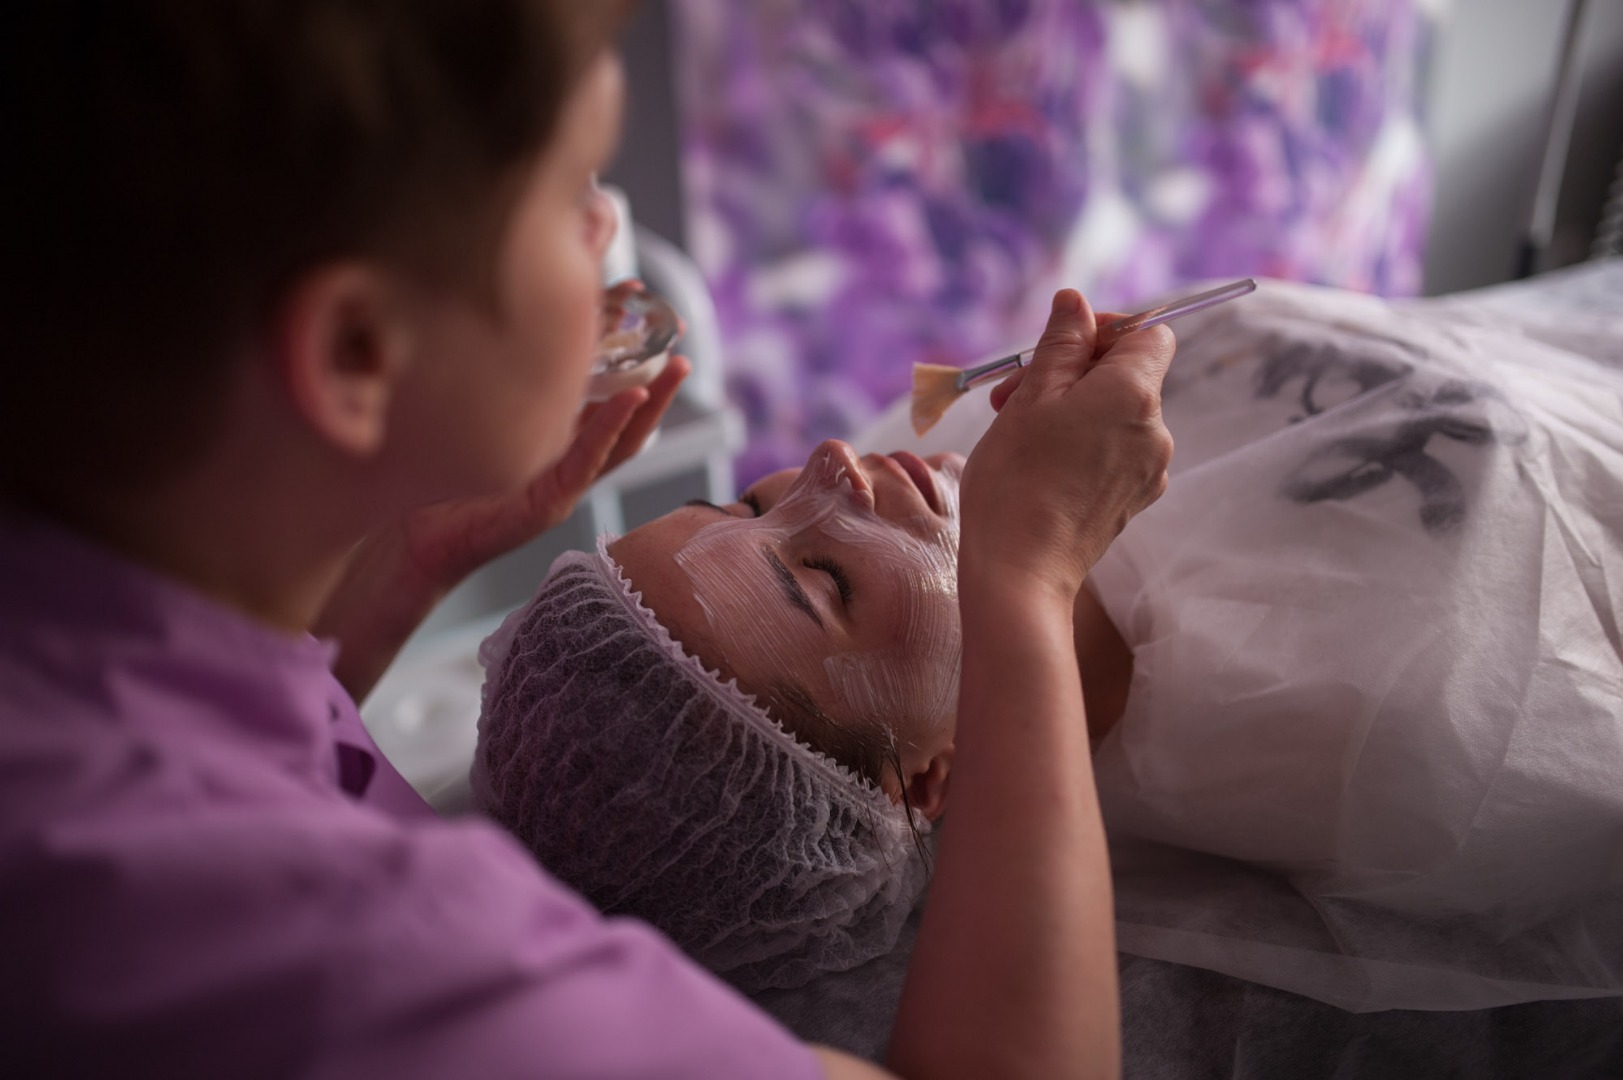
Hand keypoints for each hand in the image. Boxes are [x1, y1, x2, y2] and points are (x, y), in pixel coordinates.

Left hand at [317, 351, 690, 700]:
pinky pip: (587, 461)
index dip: (626, 360)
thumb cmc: (435, 479)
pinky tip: (629, 397)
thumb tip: (498, 326)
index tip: (642, 317)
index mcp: (554, 442)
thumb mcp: (474, 422)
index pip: (603, 398)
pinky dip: (610, 428)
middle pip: (627, 422)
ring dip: (650, 405)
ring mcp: (562, 485)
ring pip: (620, 442)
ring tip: (674, 369)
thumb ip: (496, 389)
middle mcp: (565, 463)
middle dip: (660, 386)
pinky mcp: (549, 504)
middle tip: (684, 347)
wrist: (411, 541)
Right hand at [959, 289, 1174, 600]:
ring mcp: (1150, 470)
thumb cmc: (1018, 478)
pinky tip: (1042, 464)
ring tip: (1019, 430)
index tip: (1060, 346)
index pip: (1150, 333)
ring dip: (1072, 409)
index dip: (1107, 329)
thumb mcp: (1031, 396)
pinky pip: (1116, 451)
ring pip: (1117, 415)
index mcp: (1136, 393)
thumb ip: (1061, 343)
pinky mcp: (1135, 500)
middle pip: (1129, 374)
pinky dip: (1084, 444)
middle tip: (1012, 392)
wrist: (1021, 570)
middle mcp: (1157, 430)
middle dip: (1073, 372)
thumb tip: (1076, 302)